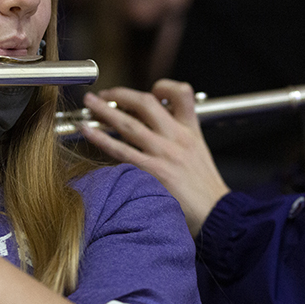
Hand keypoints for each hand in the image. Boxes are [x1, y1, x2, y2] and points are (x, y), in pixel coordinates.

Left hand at [80, 79, 229, 235]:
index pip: (182, 93)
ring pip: (128, 123)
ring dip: (104, 110)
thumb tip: (156, 128)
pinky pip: (120, 150)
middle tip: (105, 94)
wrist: (217, 216)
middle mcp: (177, 138)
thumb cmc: (205, 191)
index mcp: (191, 131)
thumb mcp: (199, 154)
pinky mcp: (152, 172)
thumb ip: (181, 138)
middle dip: (121, 94)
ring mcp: (163, 153)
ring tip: (89, 103)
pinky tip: (87, 132)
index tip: (150, 91)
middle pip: (146, 103)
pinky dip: (100, 138)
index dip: (163, 87)